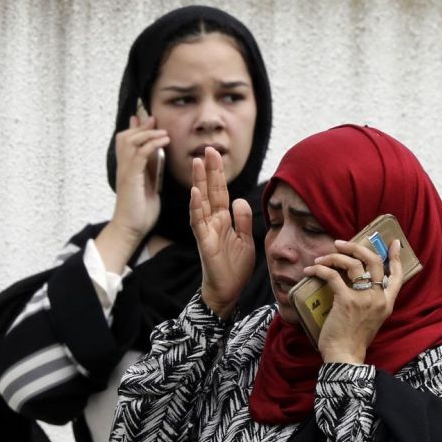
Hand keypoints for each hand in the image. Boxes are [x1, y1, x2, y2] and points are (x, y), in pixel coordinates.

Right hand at [110, 114, 169, 239]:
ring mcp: (125, 171)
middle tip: (155, 121)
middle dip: (141, 127)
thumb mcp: (149, 183)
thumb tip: (156, 152)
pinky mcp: (131, 178)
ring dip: (148, 133)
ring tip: (163, 132)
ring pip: (130, 141)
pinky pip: (139, 154)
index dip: (136, 128)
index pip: (126, 140)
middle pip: (125, 137)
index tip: (149, 119)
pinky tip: (164, 141)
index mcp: (127, 167)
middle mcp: (123, 166)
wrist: (132, 228)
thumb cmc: (141, 209)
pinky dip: (152, 144)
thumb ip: (150, 167)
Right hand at [190, 148, 255, 317]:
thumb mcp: (246, 240)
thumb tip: (240, 199)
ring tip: (197, 163)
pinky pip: (198, 223)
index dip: (219, 174)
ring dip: (199, 183)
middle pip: (211, 192)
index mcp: (224, 220)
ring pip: (201, 202)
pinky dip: (196, 208)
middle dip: (210, 171)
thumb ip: (243, 220)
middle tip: (207, 149)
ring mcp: (207, 231)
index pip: (221, 192)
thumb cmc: (234, 268)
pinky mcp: (204, 242)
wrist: (227, 292)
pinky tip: (195, 193)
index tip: (215, 154)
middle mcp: (213, 222)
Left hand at [305, 239, 405, 364]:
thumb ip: (369, 302)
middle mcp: (378, 298)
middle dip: (357, 247)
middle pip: (374, 261)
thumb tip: (355, 285)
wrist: (345, 356)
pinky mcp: (346, 300)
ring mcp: (363, 298)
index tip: (393, 243)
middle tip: (342, 244)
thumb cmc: (353, 340)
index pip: (397, 276)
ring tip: (322, 258)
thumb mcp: (371, 320)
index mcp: (387, 303)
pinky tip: (311, 271)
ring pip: (353, 264)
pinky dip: (320, 269)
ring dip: (334, 257)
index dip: (395, 258)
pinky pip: (333, 276)